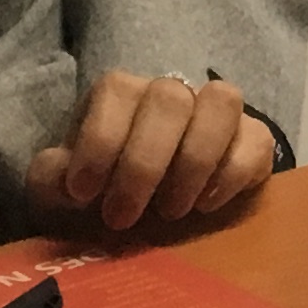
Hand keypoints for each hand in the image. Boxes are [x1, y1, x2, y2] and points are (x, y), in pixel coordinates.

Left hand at [26, 70, 276, 234]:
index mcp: (121, 97)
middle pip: (169, 98)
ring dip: (194, 160)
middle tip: (123, 216)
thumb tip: (64, 177)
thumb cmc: (100, 196)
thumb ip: (51, 179)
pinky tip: (206, 206)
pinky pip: (256, 138)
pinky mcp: (253, 140)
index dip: (101, 139)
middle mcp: (170, 94)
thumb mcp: (63, 193)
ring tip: (172, 211)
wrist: (147, 214)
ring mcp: (215, 114)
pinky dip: (232, 173)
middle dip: (144, 163)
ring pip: (221, 102)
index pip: (116, 91)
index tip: (84, 192)